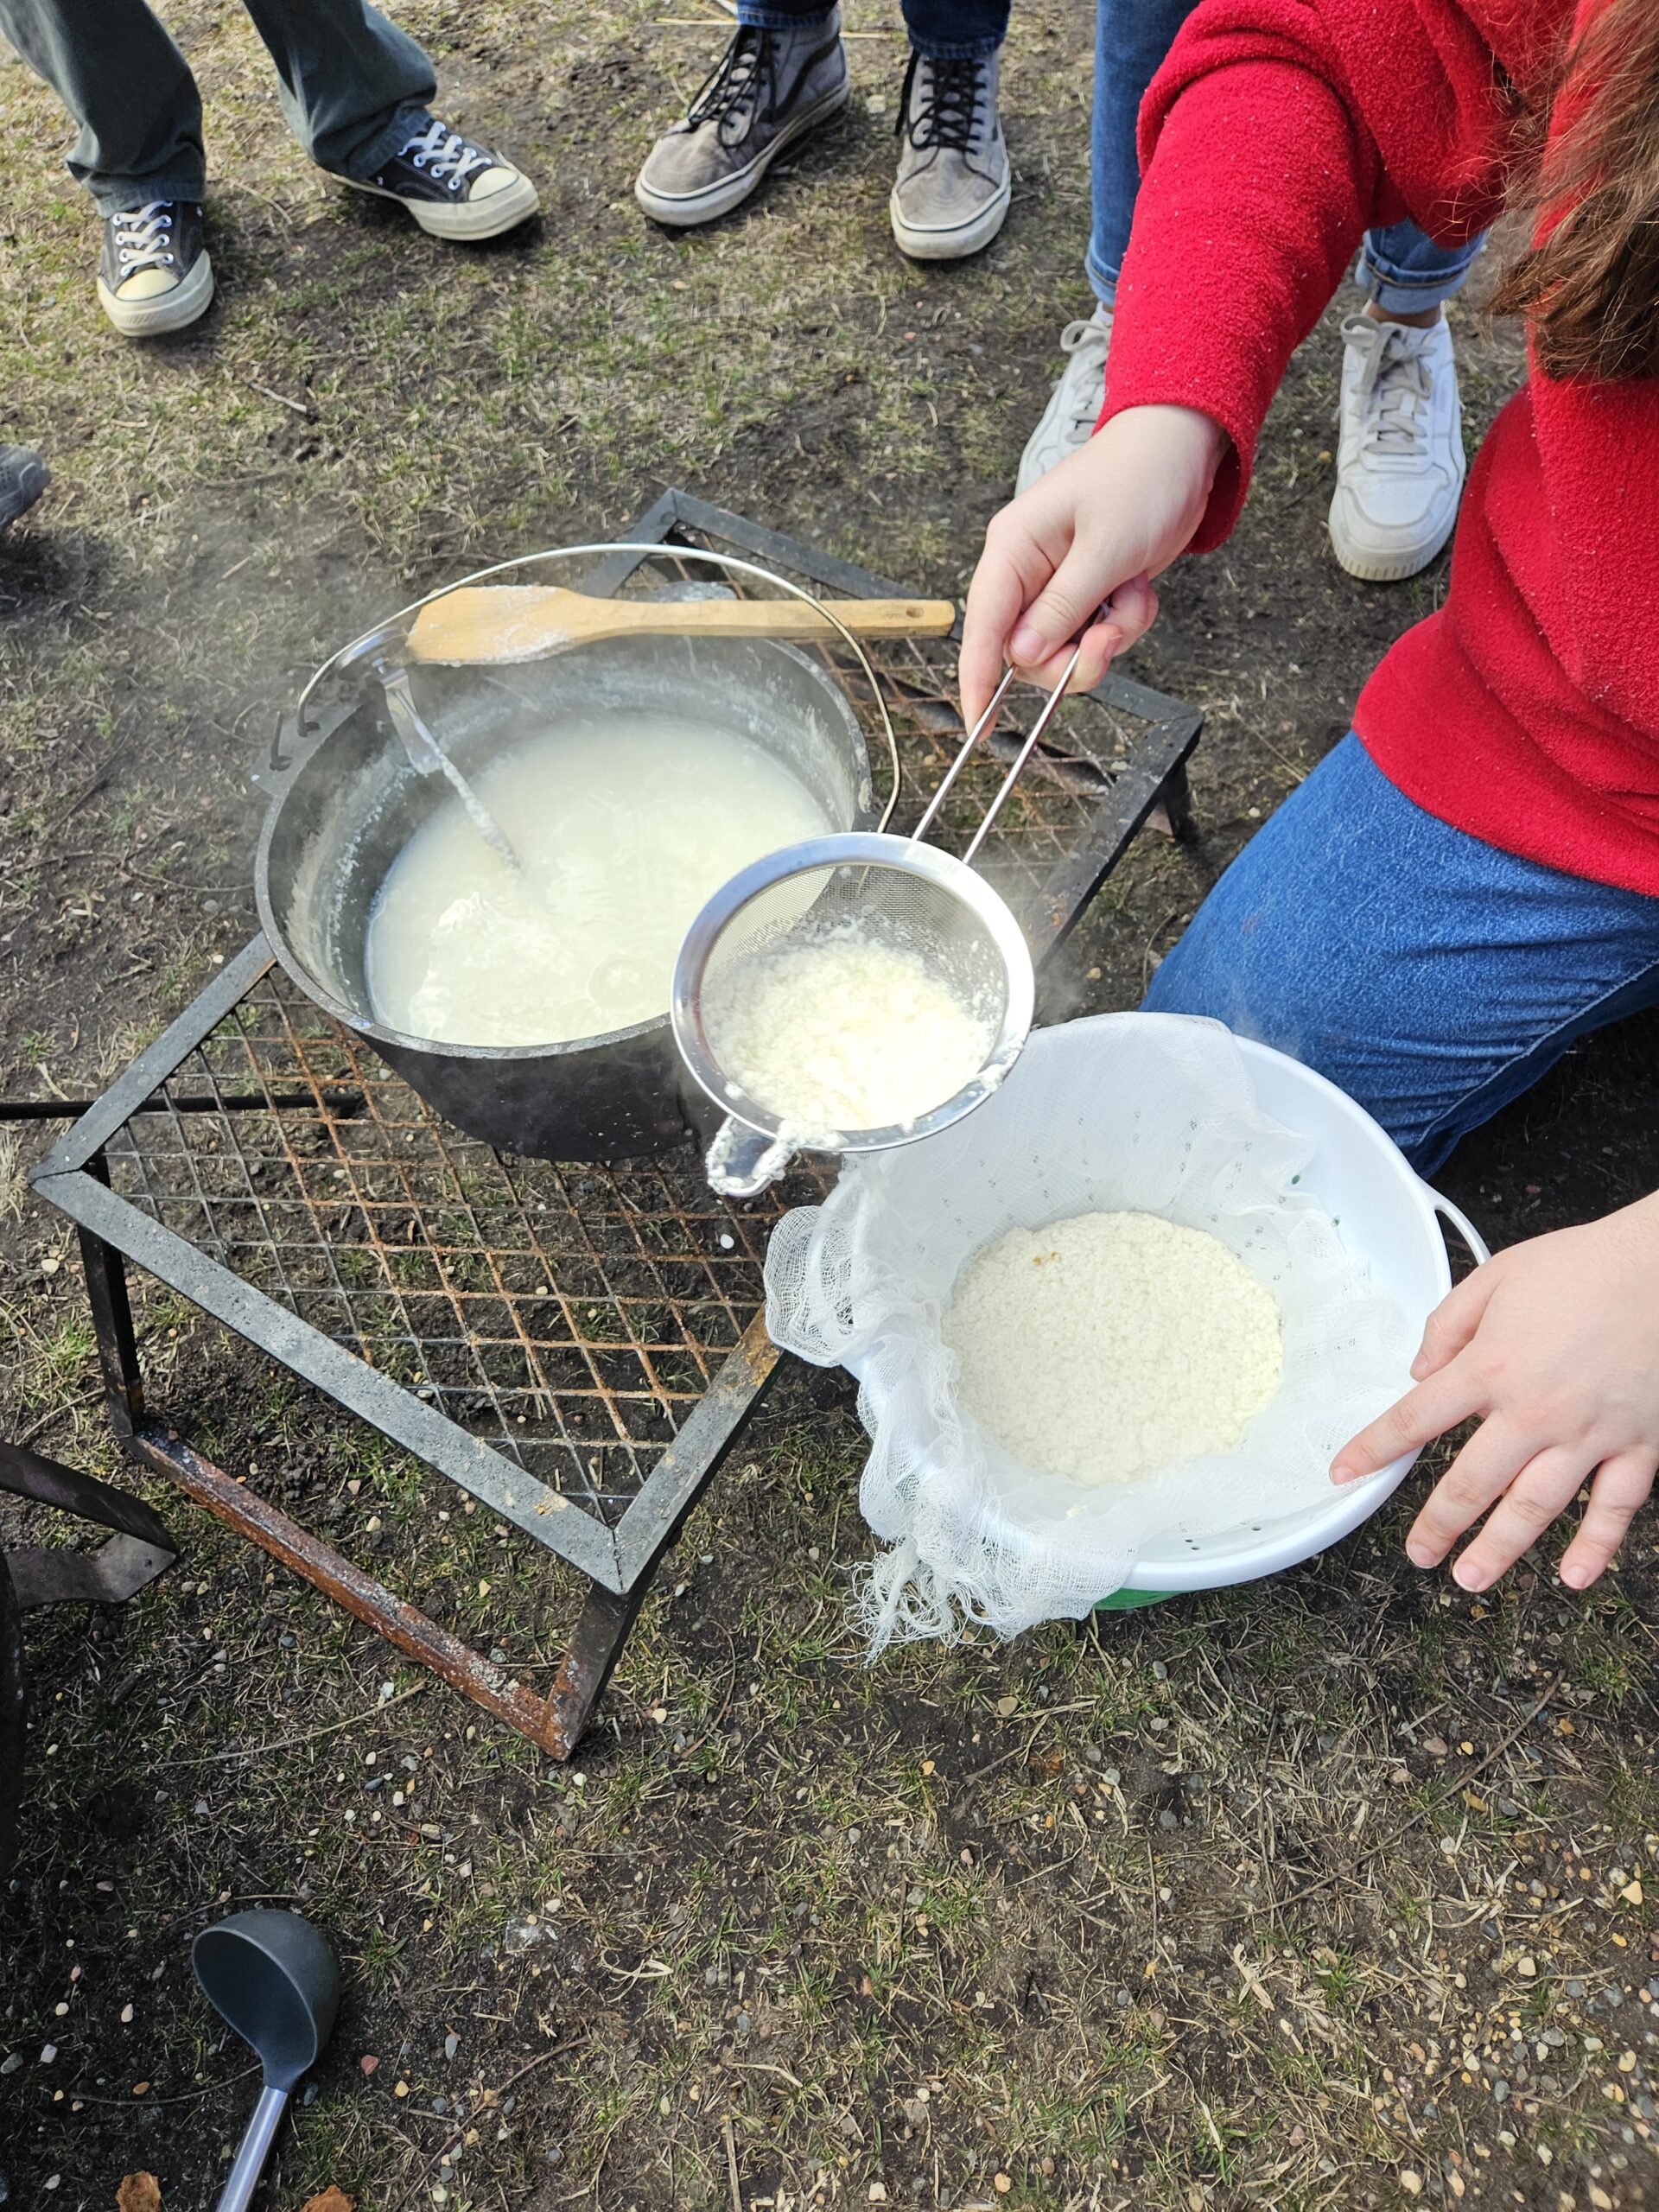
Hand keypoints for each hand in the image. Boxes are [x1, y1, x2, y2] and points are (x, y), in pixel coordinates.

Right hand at [959, 403, 1227, 727]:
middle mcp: (1028, 571)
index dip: (976, 679)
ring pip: (1066, 650)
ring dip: (1108, 638)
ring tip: (1132, 597)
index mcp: (1014, 549)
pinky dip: (1124, 624)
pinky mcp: (1088, 592)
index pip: (982, 626)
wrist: (1181, 447)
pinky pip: (1096, 636)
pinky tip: (1137, 589)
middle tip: (1108, 641)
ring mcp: (1058, 584)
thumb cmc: (1140, 477)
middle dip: (1073, 660)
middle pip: (1028, 653)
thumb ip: (1063, 606)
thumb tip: (1022, 656)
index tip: (978, 725)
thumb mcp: (1105, 547)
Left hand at [1331, 1193, 1658, 1590]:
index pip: (1414, 1420)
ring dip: (1499, 1549)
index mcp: (1490, 1367)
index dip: (1373, 1449)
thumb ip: (1448, 1325)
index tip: (1345, 1473)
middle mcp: (1534, 1411)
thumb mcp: (1495, 1277)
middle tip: (1418, 1553)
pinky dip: (1595, 1546)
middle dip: (1438, 1525)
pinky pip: (1614, 1507)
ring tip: (1470, 1578)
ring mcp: (1588, 1434)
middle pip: (1471, 1482)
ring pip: (1535, 1507)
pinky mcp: (1638, 1444)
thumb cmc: (1583, 1267)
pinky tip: (1572, 1577)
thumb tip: (1419, 1370)